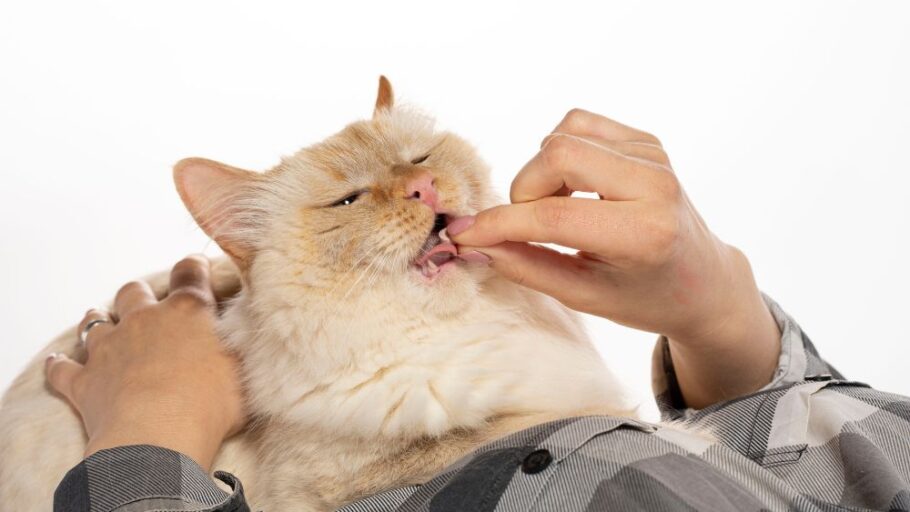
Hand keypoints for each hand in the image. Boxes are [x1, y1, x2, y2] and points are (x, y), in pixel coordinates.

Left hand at [46, 255, 245, 469]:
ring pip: (95, 321)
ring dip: (98, 321)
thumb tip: (245, 338)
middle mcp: (145, 320)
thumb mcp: (242, 370)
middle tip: (147, 306)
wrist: (160, 437)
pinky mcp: (84, 380)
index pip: (190, 273)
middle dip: (139, 295)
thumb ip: (236, 348)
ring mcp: (110, 348)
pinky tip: (57, 363)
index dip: (193, 267)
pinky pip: (62, 369)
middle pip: (134, 292)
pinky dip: (59, 366)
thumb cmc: (211, 405)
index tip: (196, 266)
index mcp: (188, 312)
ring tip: (100, 322)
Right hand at [449, 109, 780, 408]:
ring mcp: (653, 155)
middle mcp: (654, 184)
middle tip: (530, 225)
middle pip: (556, 155)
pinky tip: (574, 187)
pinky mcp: (646, 141)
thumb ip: (526, 267)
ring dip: (542, 174)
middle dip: (524, 191)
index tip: (466, 234)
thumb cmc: (644, 296)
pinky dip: (560, 155)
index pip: (554, 216)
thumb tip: (474, 242)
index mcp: (643, 234)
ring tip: (559, 209)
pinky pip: (577, 125)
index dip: (499, 223)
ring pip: (562, 136)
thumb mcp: (584, 296)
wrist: (704, 278)